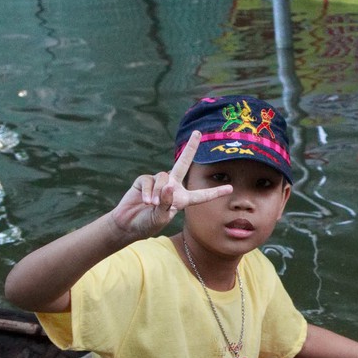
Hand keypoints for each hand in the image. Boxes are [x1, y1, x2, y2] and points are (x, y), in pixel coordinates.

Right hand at [106, 131, 231, 242]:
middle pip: (183, 163)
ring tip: (152, 205)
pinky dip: (148, 192)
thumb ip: (167, 203)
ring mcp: (158, 182)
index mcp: (182, 199)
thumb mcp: (160, 218)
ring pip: (163, 178)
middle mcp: (172, 187)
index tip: (230, 188)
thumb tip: (169, 185)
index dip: (215, 192)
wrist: (128, 224)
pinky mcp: (144, 180)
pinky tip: (145, 201)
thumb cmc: (147, 224)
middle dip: (190, 148)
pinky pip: (149, 181)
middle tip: (197, 133)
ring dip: (158, 193)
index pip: (201, 195)